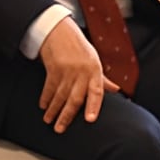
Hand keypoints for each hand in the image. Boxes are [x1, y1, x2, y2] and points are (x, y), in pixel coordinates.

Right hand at [36, 17, 119, 132]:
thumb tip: (116, 90)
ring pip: (60, 95)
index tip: (90, 120)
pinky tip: (43, 106)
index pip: (97, 92)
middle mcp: (81, 72)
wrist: (58, 30)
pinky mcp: (53, 69)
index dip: (94, 106)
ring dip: (53, 110)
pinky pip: (49, 87)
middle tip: (60, 129)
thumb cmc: (78, 46)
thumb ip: (102, 78)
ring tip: (49, 121)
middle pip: (74, 98)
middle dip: (66, 116)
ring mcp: (66, 71)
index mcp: (95, 70)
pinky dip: (45, 98)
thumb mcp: (94, 60)